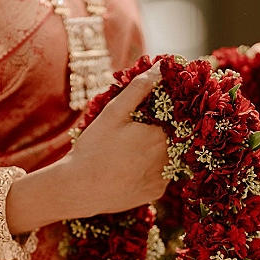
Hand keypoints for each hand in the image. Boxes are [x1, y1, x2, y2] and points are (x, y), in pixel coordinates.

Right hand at [57, 62, 168, 217]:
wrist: (79, 189)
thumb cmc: (94, 148)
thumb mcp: (114, 112)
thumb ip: (140, 87)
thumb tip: (161, 66)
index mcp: (162, 135)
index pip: (180, 118)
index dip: (169, 113)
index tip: (154, 112)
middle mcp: (169, 158)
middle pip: (177, 139)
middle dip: (165, 132)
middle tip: (140, 132)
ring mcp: (164, 178)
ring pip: (171, 158)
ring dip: (160, 151)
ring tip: (135, 150)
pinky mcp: (156, 193)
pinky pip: (162, 177)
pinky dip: (153, 170)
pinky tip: (133, 167)